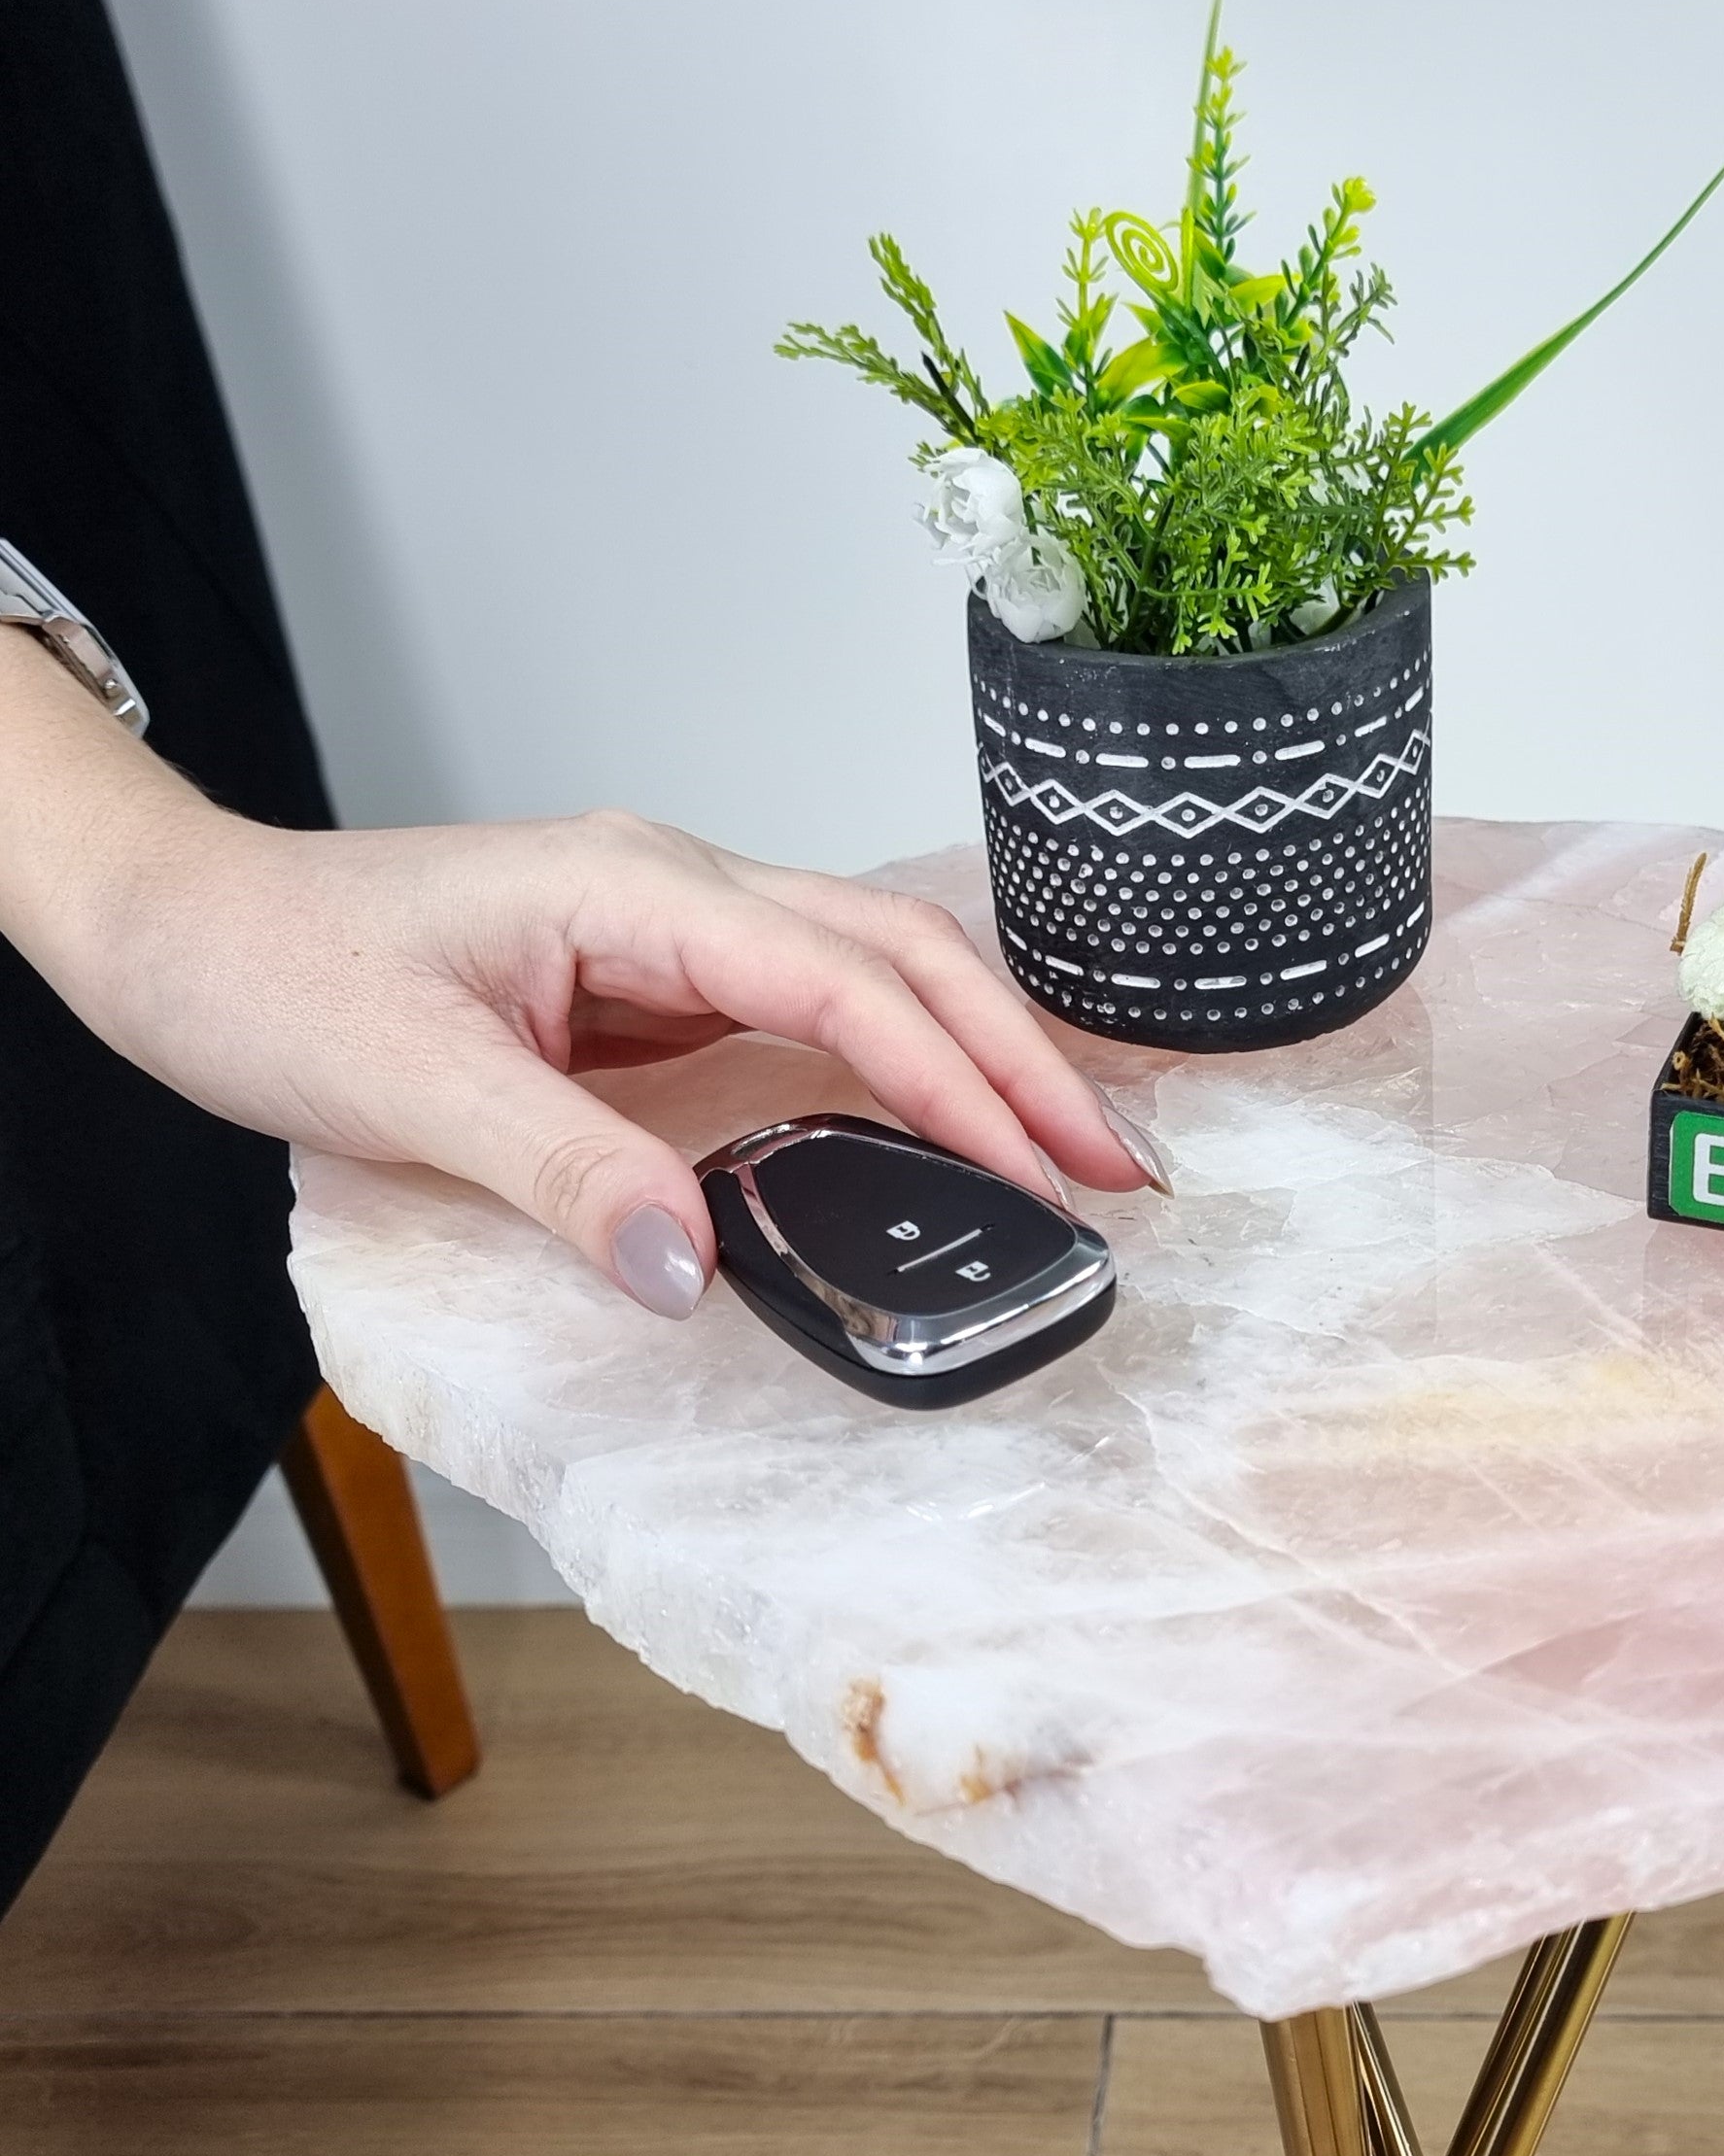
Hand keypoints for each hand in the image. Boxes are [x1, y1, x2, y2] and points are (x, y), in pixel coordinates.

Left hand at [0, 634, 1162, 1314]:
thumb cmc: (261, 968)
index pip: (847, 984)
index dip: (955, 1084)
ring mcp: (671, 926)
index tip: (1041, 1179)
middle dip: (1021, 1059)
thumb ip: (562, 1170)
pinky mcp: (652, 975)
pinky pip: (812, 1011)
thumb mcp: (400, 1080)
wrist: (169, 918)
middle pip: (902, 954)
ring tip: (1068, 1153)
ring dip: (978, 1057)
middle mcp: (677, 887)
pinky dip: (901, 1066)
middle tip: (1121, 1170)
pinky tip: (941, 1127)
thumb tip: (701, 1267)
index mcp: (637, 888)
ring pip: (873, 971)